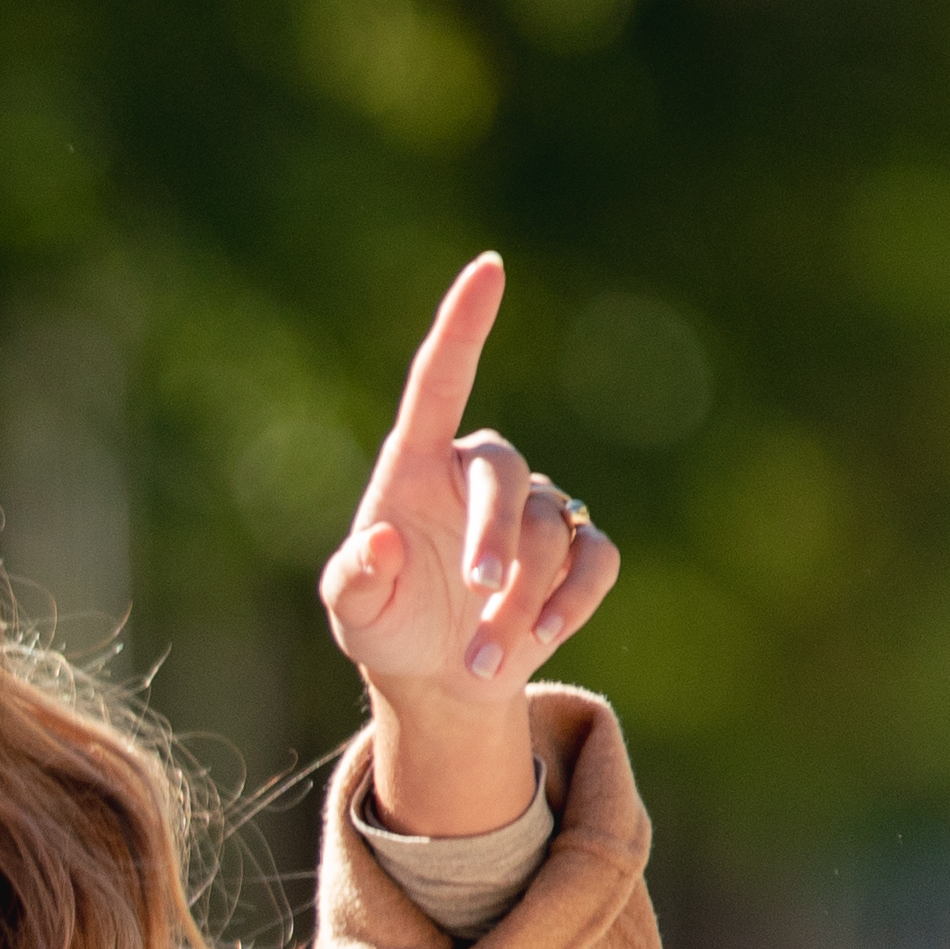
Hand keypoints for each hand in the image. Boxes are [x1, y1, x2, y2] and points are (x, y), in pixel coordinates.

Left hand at [318, 255, 619, 839]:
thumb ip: (353, 578)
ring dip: (520, 601)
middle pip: (506, 478)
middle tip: (480, 588)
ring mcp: (537, 507)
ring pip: (551, 534)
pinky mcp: (577, 550)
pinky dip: (572, 601)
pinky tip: (541, 638)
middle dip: (496, 537)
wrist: (441, 680)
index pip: (441, 380)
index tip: (488, 268)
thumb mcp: (355, 610)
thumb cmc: (389, 625)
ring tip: (480, 660)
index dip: (464, 323)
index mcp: (417, 464)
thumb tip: (379, 540)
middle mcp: (481, 472)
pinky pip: (595, 560)